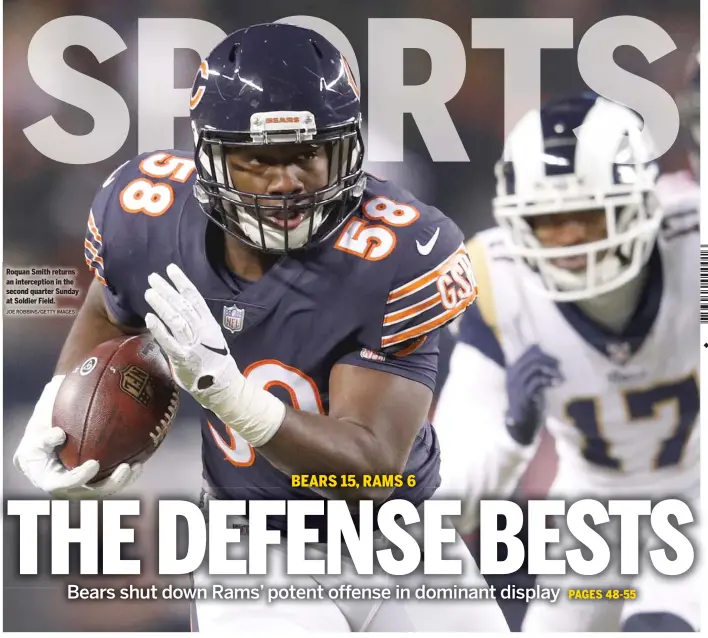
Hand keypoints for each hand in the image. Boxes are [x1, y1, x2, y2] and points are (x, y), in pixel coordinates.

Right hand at [14, 376, 141, 497]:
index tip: (94, 464)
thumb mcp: (36, 435)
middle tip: (125, 467)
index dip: (79, 478)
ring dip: (122, 481)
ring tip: (136, 466)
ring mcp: (82, 487)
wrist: (44, 444)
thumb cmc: (39, 437)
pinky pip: (111, 480)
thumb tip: (58, 434)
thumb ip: (44, 436)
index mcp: (48, 479)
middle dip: (109, 483)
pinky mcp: (94, 482)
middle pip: (90, 493)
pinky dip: (125, 475)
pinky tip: (139, 463)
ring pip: (104, 489)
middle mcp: (67, 488)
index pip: (63, 484)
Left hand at [144, 264, 285, 446]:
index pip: (195, 298)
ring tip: (149, 292)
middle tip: (153, 278)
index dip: (182, 282)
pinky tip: (150, 318)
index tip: (171, 269)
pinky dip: (160, 329)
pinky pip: (170, 342)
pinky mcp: (184, 358)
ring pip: (176, 319)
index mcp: (208, 323)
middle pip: (183, 305)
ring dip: (162, 304)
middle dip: (167, 290)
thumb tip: (179, 310)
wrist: (223, 386)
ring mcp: (193, 344)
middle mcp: (201, 331)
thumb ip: (196, 325)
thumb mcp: (209, 337)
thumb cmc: (213, 362)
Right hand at [505, 345, 562, 444]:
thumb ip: (534, 369)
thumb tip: (540, 348)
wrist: (521, 422)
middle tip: (560, 366)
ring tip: (561, 377)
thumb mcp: (529, 382)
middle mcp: (513, 375)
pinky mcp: (525, 395)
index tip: (555, 362)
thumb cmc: (527, 401)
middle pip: (532, 358)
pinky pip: (538, 381)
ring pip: (535, 367)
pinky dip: (550, 380)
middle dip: (549, 360)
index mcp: (513, 370)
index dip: (544, 354)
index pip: (529, 352)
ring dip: (552, 370)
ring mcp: (517, 385)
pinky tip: (558, 383)